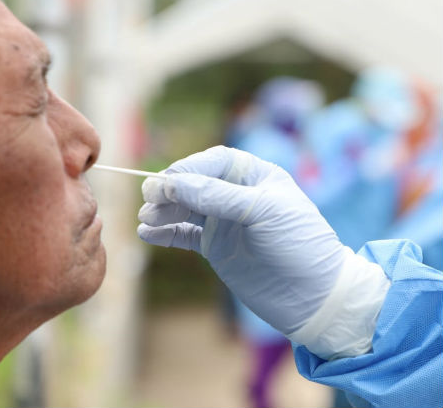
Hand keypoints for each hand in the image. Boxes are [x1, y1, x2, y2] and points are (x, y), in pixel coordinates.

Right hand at [138, 146, 347, 333]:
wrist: (314, 298)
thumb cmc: (299, 244)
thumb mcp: (263, 212)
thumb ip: (217, 196)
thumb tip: (173, 183)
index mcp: (255, 177)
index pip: (213, 162)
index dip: (188, 168)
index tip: (167, 182)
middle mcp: (236, 196)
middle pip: (193, 183)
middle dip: (169, 190)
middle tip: (149, 199)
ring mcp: (224, 222)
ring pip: (184, 209)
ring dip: (163, 211)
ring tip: (146, 219)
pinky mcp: (215, 248)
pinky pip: (183, 235)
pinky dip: (165, 234)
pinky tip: (148, 234)